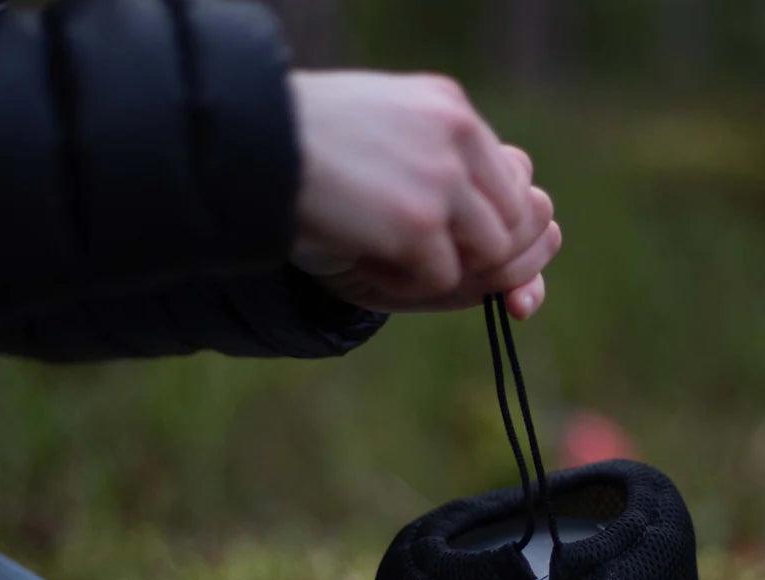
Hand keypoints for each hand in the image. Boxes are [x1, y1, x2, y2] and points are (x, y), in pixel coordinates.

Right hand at [288, 70, 560, 319]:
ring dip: (445, 270)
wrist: (251, 148)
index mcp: (450, 108)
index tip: (470, 247)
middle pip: (513, 220)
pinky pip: (444, 279)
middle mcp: (457, 136)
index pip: (513, 178)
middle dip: (485, 255)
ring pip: (490, 253)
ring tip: (390, 258)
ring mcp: (441, 180)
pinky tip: (364, 261)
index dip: (498, 222)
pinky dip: (406, 286)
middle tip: (430, 262)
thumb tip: (496, 210)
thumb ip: (437, 158)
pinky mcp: (419, 224)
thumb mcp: (385, 131)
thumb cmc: (305, 145)